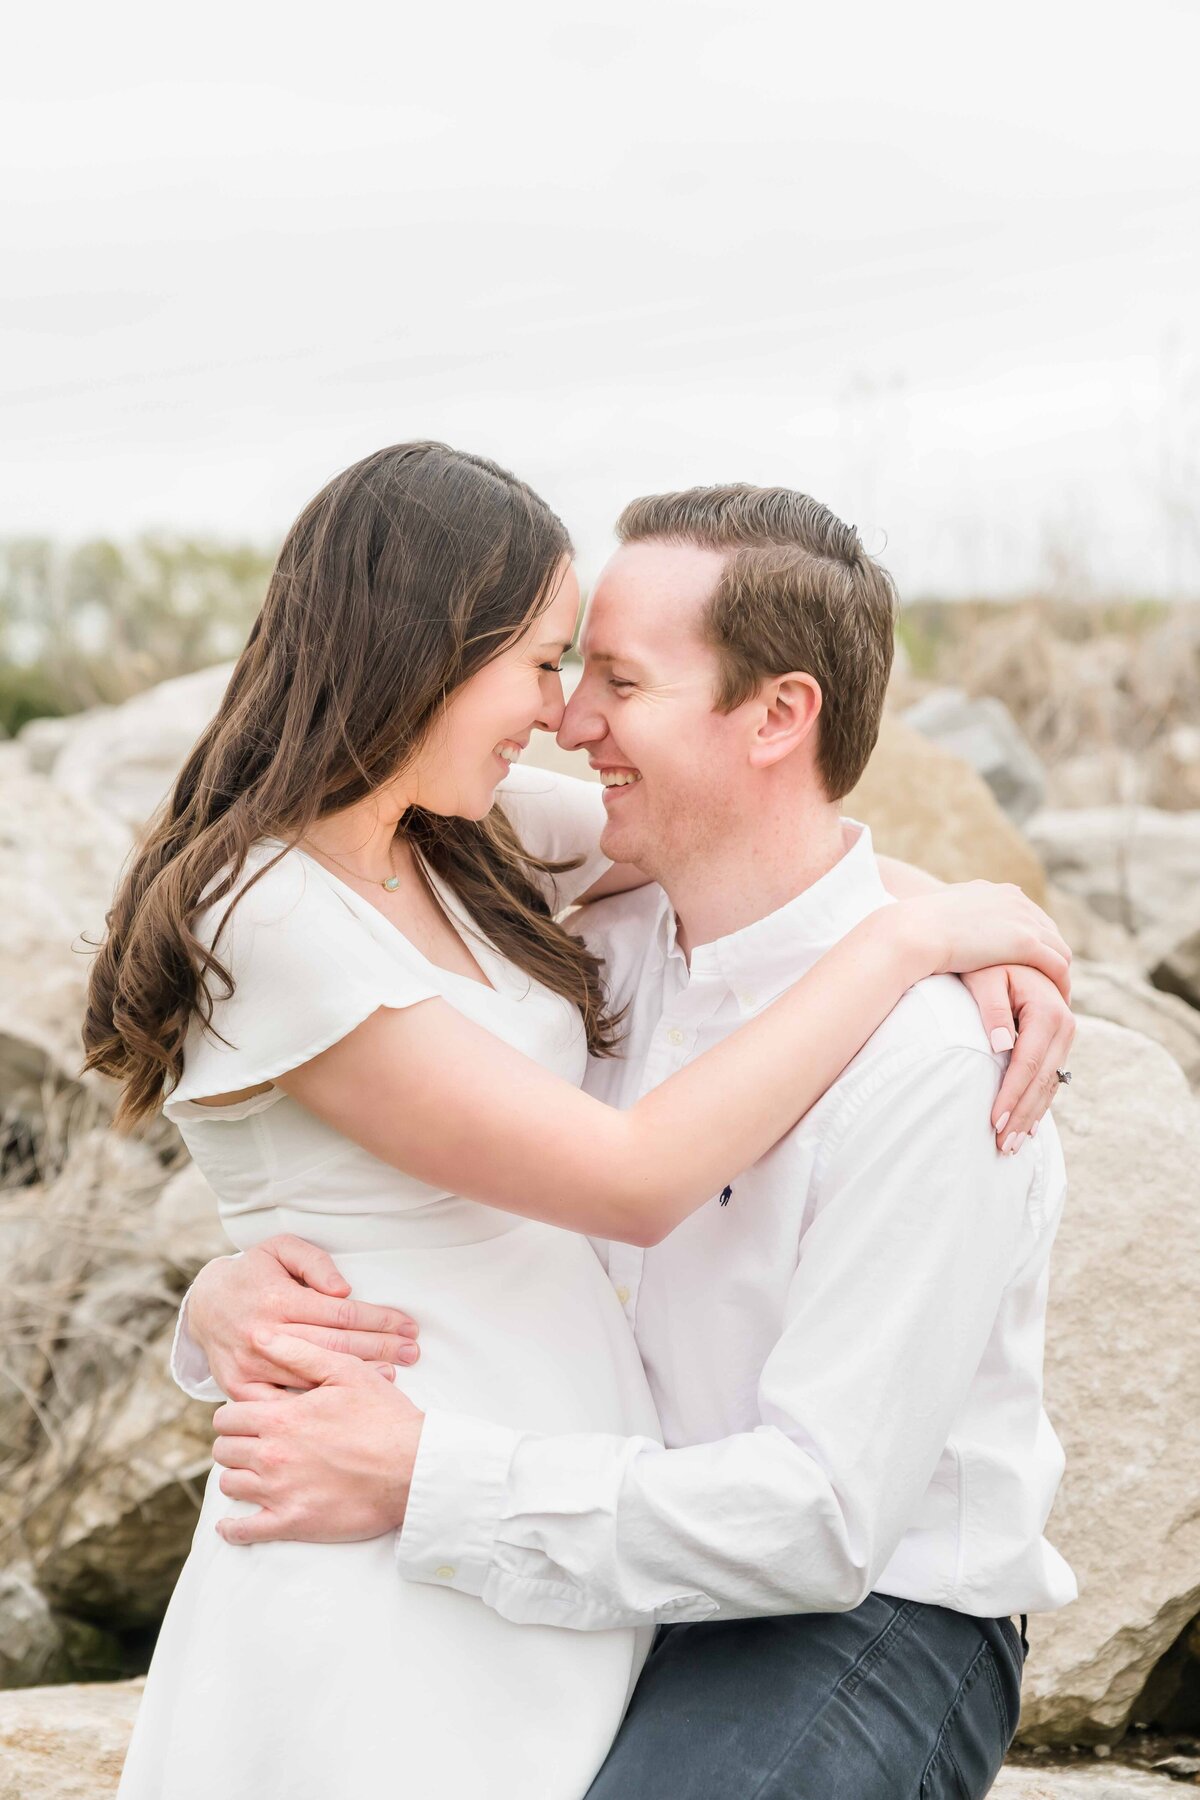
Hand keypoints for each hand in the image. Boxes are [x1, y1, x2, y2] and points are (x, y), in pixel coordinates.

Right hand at [187, 1235, 419, 1400]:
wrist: (204, 1304)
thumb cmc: (253, 1273)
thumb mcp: (279, 1248)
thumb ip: (314, 1262)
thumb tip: (344, 1289)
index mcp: (278, 1300)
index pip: (341, 1314)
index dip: (379, 1319)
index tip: (408, 1325)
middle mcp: (264, 1335)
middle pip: (335, 1346)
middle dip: (380, 1347)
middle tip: (413, 1351)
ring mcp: (251, 1365)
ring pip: (313, 1376)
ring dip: (357, 1376)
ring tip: (394, 1374)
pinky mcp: (239, 1387)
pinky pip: (282, 1400)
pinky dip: (314, 1402)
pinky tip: (343, 1399)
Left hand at [212, 1336, 424, 1544]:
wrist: (413, 1467)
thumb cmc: (383, 1416)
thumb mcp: (345, 1372)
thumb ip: (298, 1353)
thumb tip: (260, 1335)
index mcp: (280, 1418)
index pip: (227, 1416)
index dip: (233, 1414)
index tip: (246, 1417)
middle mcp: (272, 1455)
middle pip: (224, 1450)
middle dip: (234, 1442)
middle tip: (250, 1441)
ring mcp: (280, 1492)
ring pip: (230, 1485)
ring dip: (237, 1476)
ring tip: (252, 1472)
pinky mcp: (292, 1522)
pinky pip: (245, 1532)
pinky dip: (233, 1529)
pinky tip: (232, 1524)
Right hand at [898, 882, 1071, 1002]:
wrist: (915, 931)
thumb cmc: (917, 929)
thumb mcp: (941, 915)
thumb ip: (954, 917)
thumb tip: (946, 928)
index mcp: (998, 893)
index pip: (1030, 917)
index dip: (1034, 943)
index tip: (1031, 966)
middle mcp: (1016, 900)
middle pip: (1050, 932)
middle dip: (1051, 958)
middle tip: (1048, 986)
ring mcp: (1023, 919)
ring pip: (1059, 950)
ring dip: (1059, 975)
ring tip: (1054, 999)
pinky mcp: (1026, 942)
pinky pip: (1058, 966)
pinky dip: (1060, 985)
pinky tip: (1055, 1003)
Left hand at [960, 964, 1075, 1151]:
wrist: (1009, 950)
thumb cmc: (988, 964)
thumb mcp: (985, 979)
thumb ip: (992, 1010)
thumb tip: (1002, 1045)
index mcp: (1048, 1010)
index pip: (1027, 1063)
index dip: (1012, 1094)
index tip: (994, 1121)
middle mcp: (1064, 1025)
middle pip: (1042, 1080)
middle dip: (1022, 1115)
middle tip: (1002, 1145)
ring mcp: (1065, 1036)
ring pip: (1049, 1084)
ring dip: (1031, 1116)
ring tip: (1010, 1145)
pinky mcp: (1058, 1043)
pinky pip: (1050, 1079)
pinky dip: (1038, 1104)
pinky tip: (1026, 1127)